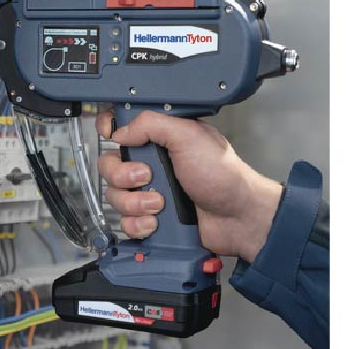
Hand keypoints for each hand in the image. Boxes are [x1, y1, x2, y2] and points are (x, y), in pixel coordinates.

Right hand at [96, 110, 282, 262]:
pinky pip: (125, 222)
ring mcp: (148, 192)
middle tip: (147, 177)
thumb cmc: (223, 175)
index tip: (113, 138)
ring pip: (115, 196)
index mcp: (159, 138)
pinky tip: (157, 221)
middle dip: (123, 175)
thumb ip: (152, 124)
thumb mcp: (189, 137)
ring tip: (159, 204)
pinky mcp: (149, 217)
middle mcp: (150, 163)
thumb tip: (121, 130)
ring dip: (134, 202)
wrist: (238, 218)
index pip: (121, 127)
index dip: (109, 131)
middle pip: (110, 165)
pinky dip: (138, 223)